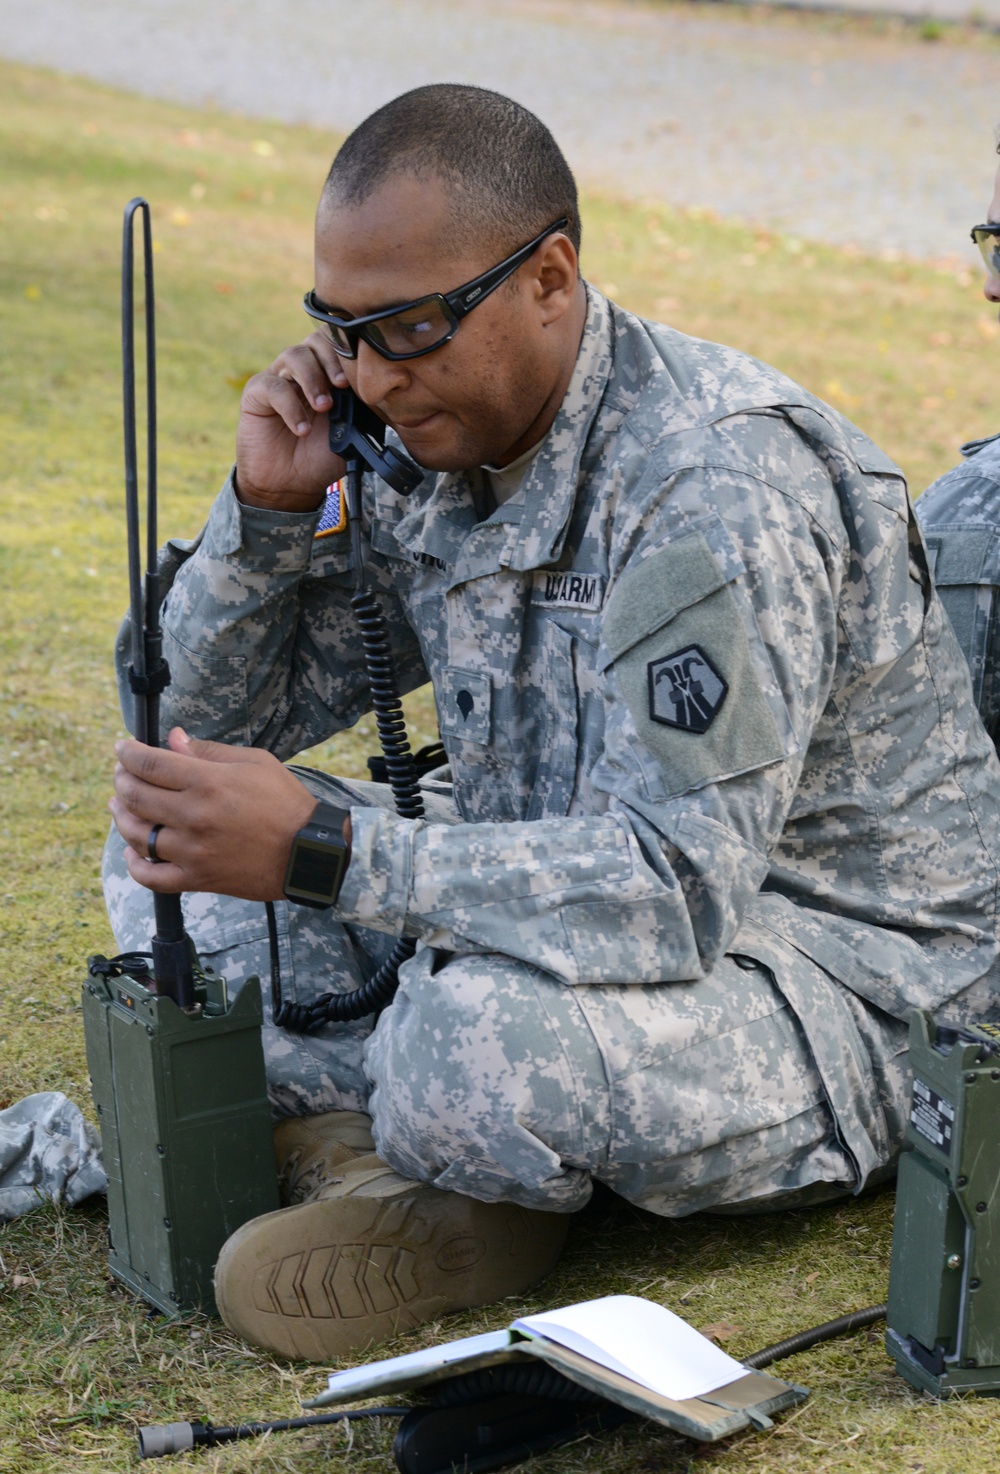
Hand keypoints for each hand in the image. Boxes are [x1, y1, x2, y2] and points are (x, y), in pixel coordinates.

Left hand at [110, 727, 319, 900]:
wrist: (307, 851)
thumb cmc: (285, 802)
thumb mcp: (254, 762)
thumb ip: (208, 751)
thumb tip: (173, 739)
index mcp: (207, 782)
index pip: (149, 763)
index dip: (127, 752)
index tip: (123, 748)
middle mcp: (193, 816)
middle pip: (135, 795)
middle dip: (121, 778)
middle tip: (122, 773)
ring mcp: (192, 850)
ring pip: (136, 834)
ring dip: (120, 816)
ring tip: (120, 805)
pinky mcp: (196, 877)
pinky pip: (151, 877)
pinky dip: (134, 864)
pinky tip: (132, 851)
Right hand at [235, 331, 350, 511]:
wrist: (290, 485)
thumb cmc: (320, 458)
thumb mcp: (352, 436)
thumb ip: (364, 412)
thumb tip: (383, 395)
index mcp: (328, 376)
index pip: (339, 346)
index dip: (350, 353)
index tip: (363, 376)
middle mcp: (304, 372)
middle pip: (316, 341)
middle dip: (332, 359)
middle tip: (343, 386)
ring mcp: (280, 379)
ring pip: (294, 356)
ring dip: (313, 379)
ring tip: (323, 408)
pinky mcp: (257, 393)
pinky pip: (273, 386)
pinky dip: (290, 406)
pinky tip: (301, 429)